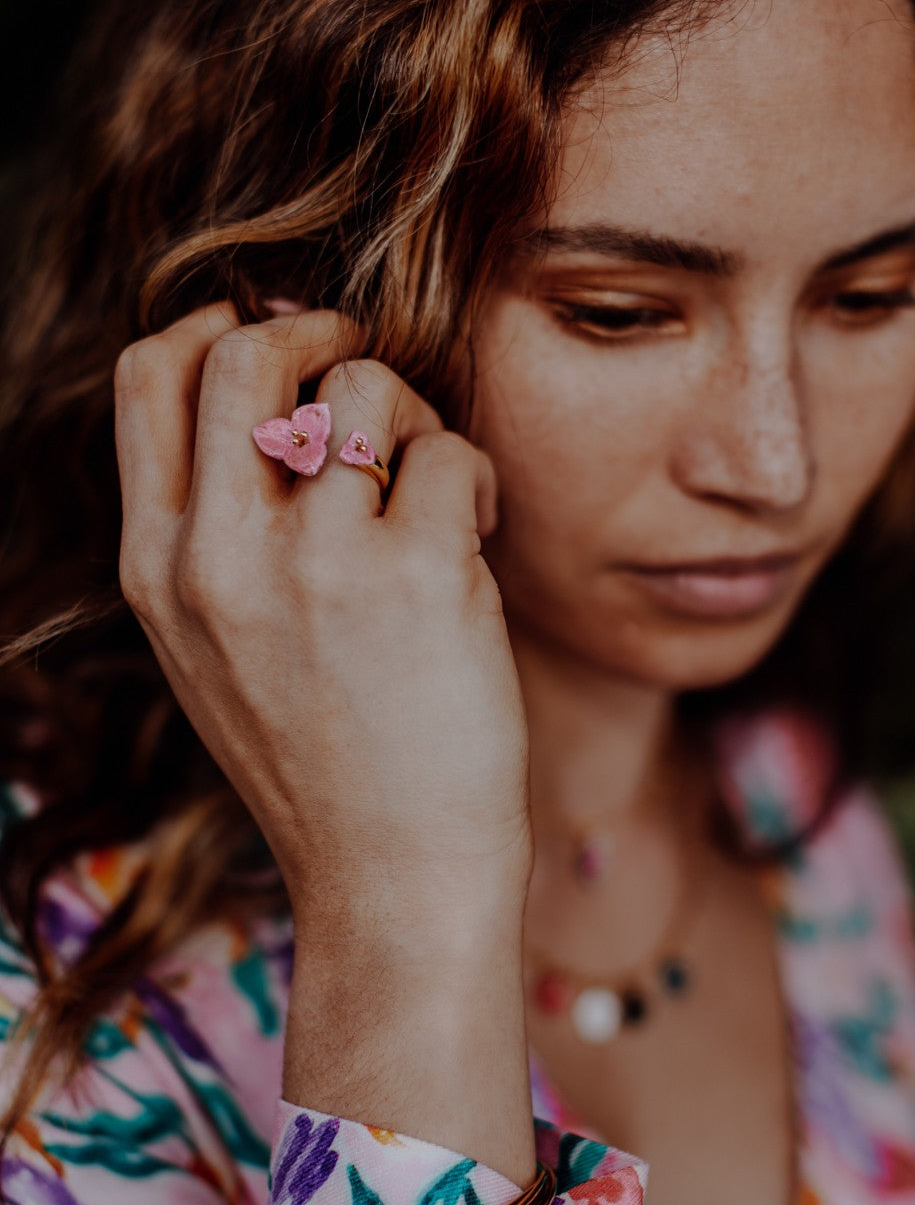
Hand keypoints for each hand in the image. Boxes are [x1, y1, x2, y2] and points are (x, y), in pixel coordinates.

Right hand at [113, 303, 532, 957]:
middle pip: (245, 349)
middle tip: (367, 366)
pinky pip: (449, 452)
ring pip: (365, 384)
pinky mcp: (417, 577)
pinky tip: (476, 533)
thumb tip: (271, 396)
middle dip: (317, 332)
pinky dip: (473, 476)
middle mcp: (220, 554)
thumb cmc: (321, 762)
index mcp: (158, 569)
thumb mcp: (215, 650)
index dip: (216, 326)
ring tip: (433, 484)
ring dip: (413, 413)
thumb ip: (215, 532)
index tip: (279, 341)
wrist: (392, 878)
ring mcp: (316, 562)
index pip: (148, 375)